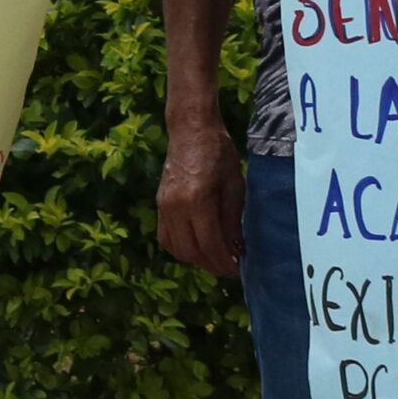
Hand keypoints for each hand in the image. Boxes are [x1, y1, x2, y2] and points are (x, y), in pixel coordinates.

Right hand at [158, 119, 245, 276]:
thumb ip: (233, 220)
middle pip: (191, 252)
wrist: (191, 129)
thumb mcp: (235, 186)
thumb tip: (236, 249)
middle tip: (229, 267)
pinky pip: (165, 237)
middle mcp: (176, 207)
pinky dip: (180, 248)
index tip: (239, 269)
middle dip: (211, 265)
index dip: (225, 262)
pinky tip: (196, 245)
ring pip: (175, 249)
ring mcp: (163, 207)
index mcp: (198, 200)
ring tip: (214, 258)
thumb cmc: (219, 153)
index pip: (210, 245)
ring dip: (195, 259)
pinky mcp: (159, 205)